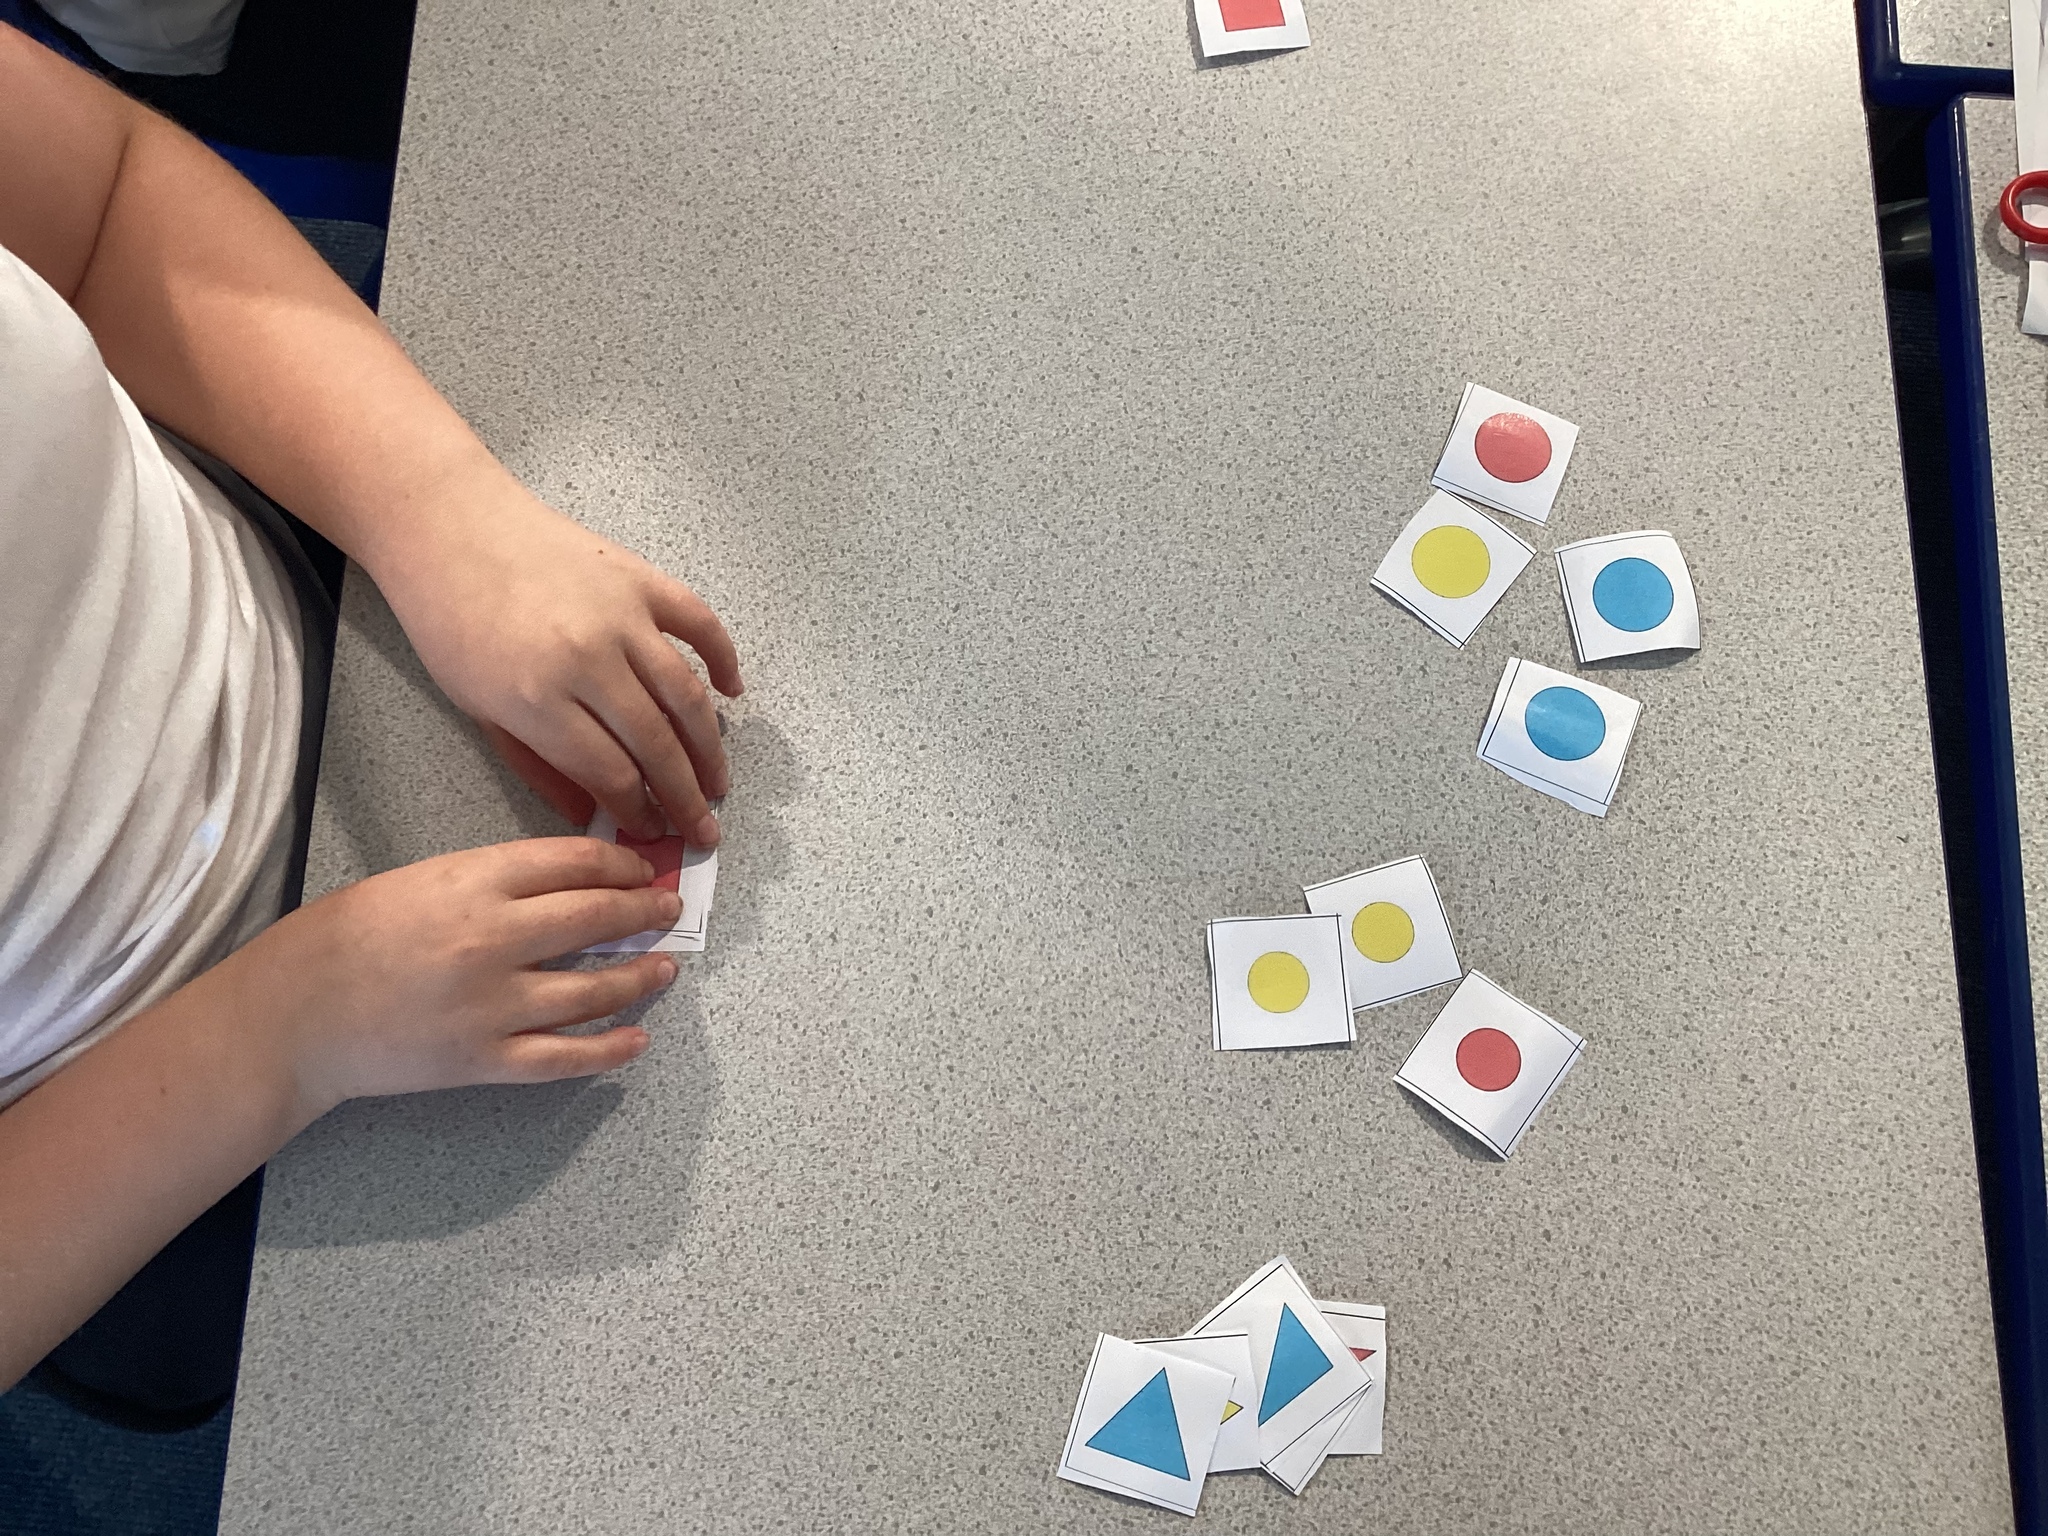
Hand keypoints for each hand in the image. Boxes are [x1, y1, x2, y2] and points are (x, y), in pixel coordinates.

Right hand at [232, 837, 684, 1113]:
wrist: (295, 1013)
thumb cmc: (348, 937)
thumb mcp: (424, 880)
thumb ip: (495, 880)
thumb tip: (569, 882)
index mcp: (475, 883)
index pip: (575, 863)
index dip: (622, 866)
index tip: (642, 870)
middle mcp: (493, 939)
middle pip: (596, 918)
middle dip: (644, 911)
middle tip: (667, 911)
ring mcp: (492, 1005)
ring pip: (593, 989)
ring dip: (639, 977)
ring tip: (664, 969)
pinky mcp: (484, 1060)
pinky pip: (564, 1058)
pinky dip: (609, 1050)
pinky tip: (636, 1039)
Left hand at [371, 475, 743, 843]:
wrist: (448, 525)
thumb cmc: (449, 620)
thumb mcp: (477, 708)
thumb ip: (539, 766)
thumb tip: (591, 815)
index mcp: (537, 699)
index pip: (611, 773)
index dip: (639, 811)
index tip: (653, 831)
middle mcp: (588, 660)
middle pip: (656, 745)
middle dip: (685, 798)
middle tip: (703, 830)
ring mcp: (622, 615)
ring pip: (686, 696)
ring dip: (711, 748)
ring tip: (721, 783)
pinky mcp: (640, 579)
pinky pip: (699, 623)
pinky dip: (723, 658)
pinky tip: (732, 690)